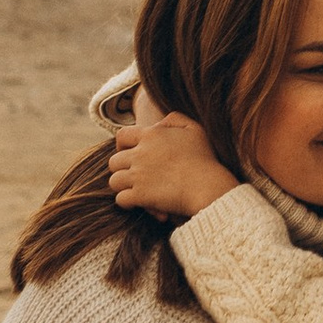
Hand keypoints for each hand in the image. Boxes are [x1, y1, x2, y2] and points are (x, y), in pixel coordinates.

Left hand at [108, 110, 236, 218]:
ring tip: (134, 190)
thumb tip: (158, 123)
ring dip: (123, 186)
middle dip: (121, 169)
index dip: (122, 146)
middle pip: (114, 161)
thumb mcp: (194, 129)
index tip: (130, 153)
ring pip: (114, 181)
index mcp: (151, 136)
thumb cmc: (205, 159)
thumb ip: (174, 119)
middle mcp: (140, 154)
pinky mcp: (140, 195)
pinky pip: (121, 199)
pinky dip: (128, 202)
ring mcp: (138, 175)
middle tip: (132, 175)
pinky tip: (138, 203)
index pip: (122, 136)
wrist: (208, 186)